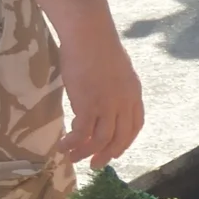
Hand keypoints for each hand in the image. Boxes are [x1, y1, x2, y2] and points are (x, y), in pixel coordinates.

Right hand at [58, 19, 144, 168]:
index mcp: (134, 93)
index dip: (125, 141)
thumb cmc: (98, 46)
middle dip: (107, 154)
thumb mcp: (118, 69)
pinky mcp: (88, 104)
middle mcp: (124, 103)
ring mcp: (107, 105)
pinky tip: (63, 145)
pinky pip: (82, 132)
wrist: (89, 34)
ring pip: (100, 139)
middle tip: (95, 164)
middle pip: (120, 138)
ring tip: (73, 157)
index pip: (135, 125)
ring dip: (85, 152)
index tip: (115, 151)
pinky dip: (73, 142)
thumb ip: (116, 87)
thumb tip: (108, 96)